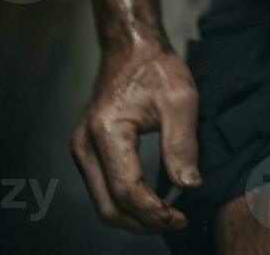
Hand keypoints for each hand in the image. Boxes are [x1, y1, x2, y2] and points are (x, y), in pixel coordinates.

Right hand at [71, 44, 201, 232]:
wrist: (131, 47)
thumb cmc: (156, 68)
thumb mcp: (180, 100)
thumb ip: (182, 144)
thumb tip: (188, 186)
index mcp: (106, 133)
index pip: (127, 191)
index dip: (155, 212)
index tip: (181, 217)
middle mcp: (84, 146)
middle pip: (108, 207)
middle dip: (142, 222)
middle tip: (175, 220)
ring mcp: (81, 149)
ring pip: (103, 202)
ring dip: (133, 215)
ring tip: (167, 213)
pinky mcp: (86, 150)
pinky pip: (103, 188)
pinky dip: (126, 201)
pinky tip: (152, 199)